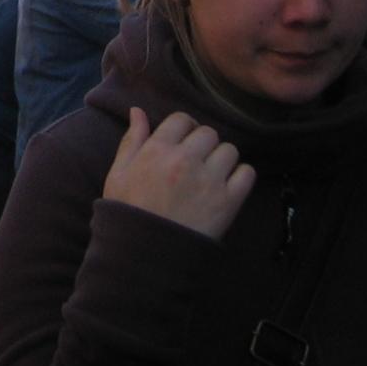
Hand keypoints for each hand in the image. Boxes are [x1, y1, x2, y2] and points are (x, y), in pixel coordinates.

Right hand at [103, 108, 254, 240]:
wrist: (146, 255)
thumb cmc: (129, 212)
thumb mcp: (119, 174)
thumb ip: (131, 140)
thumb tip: (137, 110)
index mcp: (157, 150)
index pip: (182, 119)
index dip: (183, 129)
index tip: (182, 143)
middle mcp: (185, 160)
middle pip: (208, 133)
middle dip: (203, 144)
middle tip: (196, 162)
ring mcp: (209, 180)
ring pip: (230, 150)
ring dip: (222, 159)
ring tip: (211, 176)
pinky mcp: (228, 201)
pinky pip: (247, 173)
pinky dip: (240, 176)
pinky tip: (227, 186)